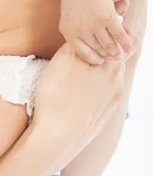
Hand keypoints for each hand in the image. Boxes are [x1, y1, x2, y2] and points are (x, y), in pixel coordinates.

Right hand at [32, 40, 135, 169]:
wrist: (56, 139)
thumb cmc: (58, 97)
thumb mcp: (63, 60)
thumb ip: (78, 45)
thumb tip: (84, 39)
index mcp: (112, 69)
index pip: (119, 44)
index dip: (105, 37)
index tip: (90, 37)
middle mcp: (117, 87)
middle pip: (112, 63)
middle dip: (97, 56)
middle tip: (76, 54)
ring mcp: (111, 105)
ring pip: (106, 82)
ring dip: (92, 75)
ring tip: (71, 76)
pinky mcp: (102, 119)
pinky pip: (99, 99)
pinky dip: (88, 93)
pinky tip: (72, 96)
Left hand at [59, 0, 133, 63]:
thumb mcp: (69, 12)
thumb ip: (73, 27)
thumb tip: (84, 45)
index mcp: (67, 30)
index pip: (82, 52)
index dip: (93, 58)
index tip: (100, 60)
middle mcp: (79, 30)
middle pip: (97, 48)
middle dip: (106, 54)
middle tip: (112, 57)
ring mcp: (93, 25)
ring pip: (108, 44)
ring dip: (115, 50)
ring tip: (119, 53)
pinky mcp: (107, 19)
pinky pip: (119, 36)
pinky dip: (126, 44)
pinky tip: (129, 47)